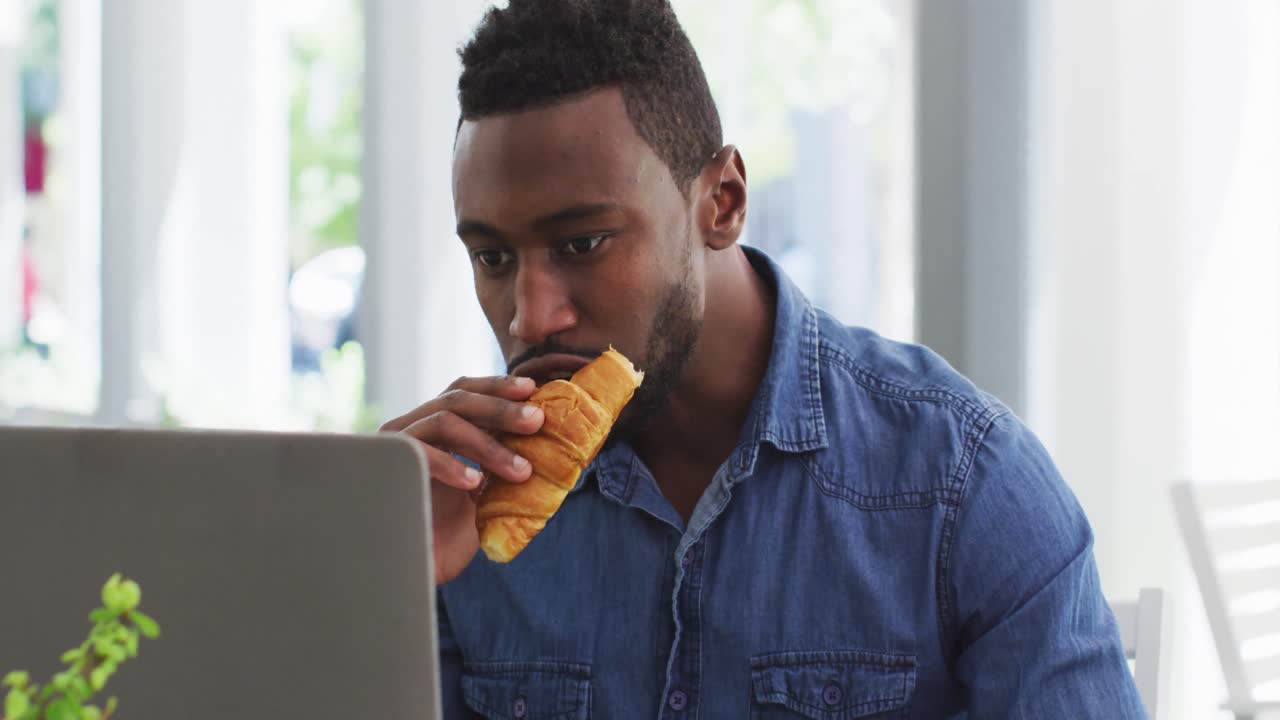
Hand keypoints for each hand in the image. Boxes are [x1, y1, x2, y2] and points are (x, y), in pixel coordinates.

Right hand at [380, 375, 543, 584]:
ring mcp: (396, 447)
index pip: (464, 391)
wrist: (411, 572)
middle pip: (457, 398)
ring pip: (444, 421)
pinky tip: (475, 483)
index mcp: (435, 428)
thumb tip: (556, 450)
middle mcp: (412, 429)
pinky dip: (451, 465)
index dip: (498, 386)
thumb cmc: (449, 534)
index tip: (533, 390)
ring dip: (488, 443)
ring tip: (520, 471)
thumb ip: (508, 469)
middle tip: (537, 421)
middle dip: (501, 408)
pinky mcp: (385, 469)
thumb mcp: (487, 496)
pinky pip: (419, 454)